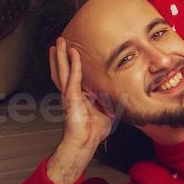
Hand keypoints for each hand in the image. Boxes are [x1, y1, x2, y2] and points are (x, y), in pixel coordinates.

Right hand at [47, 35, 115, 183]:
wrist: (85, 142)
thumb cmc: (93, 131)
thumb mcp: (107, 112)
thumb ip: (111, 102)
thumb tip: (124, 98)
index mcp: (78, 96)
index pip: (71, 76)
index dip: (69, 64)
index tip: (69, 52)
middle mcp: (70, 93)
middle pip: (62, 70)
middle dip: (60, 55)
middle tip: (59, 41)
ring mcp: (69, 94)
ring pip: (62, 70)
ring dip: (61, 55)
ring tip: (59, 42)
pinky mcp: (70, 97)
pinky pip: (72, 77)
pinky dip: (73, 64)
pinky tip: (73, 53)